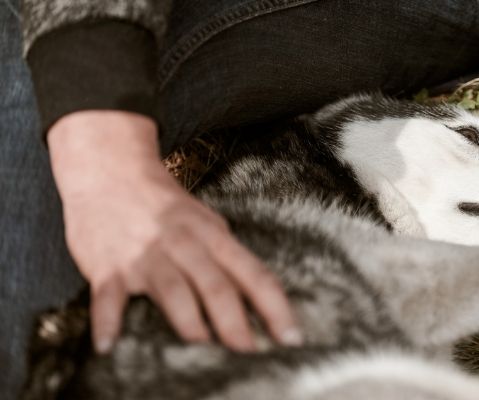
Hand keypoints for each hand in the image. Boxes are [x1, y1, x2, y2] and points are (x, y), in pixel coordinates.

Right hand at [48, 111, 300, 352]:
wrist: (109, 171)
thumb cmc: (165, 207)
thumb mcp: (206, 224)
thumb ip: (226, 259)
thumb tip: (258, 301)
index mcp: (214, 236)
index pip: (255, 275)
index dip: (276, 308)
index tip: (291, 339)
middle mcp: (184, 245)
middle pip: (217, 286)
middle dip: (235, 324)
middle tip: (249, 355)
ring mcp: (146, 255)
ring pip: (173, 290)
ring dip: (189, 322)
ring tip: (202, 349)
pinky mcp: (108, 266)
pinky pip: (108, 297)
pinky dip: (107, 322)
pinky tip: (109, 346)